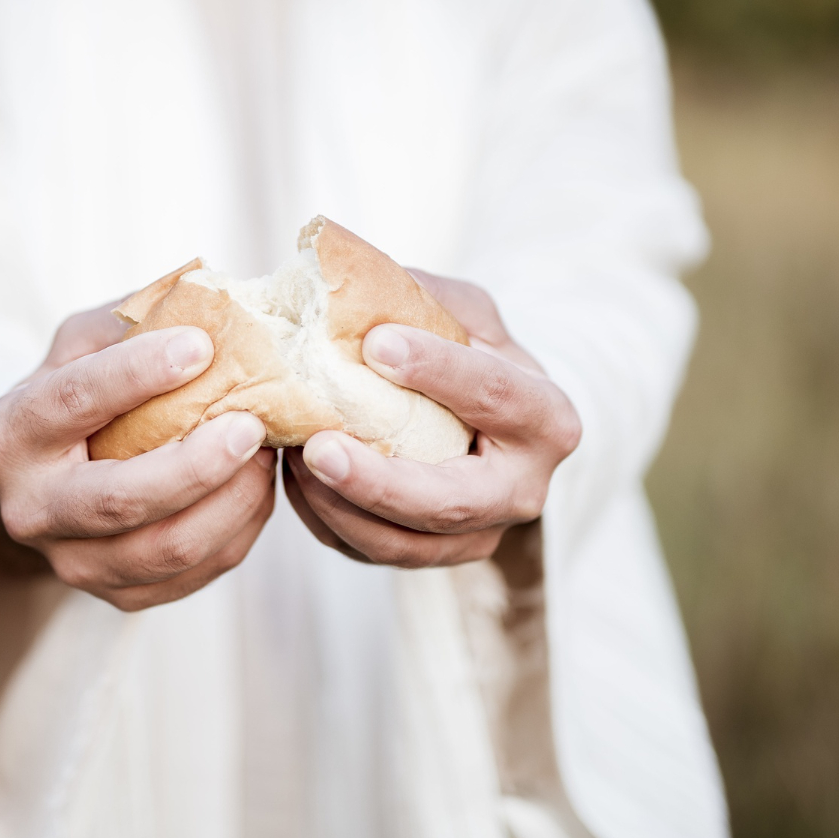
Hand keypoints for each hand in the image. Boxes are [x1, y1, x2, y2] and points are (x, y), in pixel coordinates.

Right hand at [0, 301, 275, 610]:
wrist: (46, 484)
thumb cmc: (77, 393)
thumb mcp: (84, 344)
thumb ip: (132, 321)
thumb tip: (213, 298)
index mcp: (11, 433)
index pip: (72, 401)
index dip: (136, 375)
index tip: (200, 346)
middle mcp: (30, 508)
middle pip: (120, 498)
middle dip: (195, 464)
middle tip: (252, 425)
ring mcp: (72, 563)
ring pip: (167, 548)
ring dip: (232, 500)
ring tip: (267, 452)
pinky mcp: (119, 596)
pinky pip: (195, 573)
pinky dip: (240, 529)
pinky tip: (257, 486)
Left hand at [282, 272, 580, 567]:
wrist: (492, 417)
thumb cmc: (474, 352)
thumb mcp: (467, 311)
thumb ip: (423, 297)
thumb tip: (349, 281)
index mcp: (546, 418)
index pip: (497, 396)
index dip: (439, 371)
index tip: (376, 345)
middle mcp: (522, 490)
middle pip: (450, 501)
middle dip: (379, 481)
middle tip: (318, 448)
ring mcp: (478, 533)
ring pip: (403, 544)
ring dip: (337, 505)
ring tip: (292, 455)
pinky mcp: (431, 556)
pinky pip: (369, 551)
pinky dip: (324, 518)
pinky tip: (295, 477)